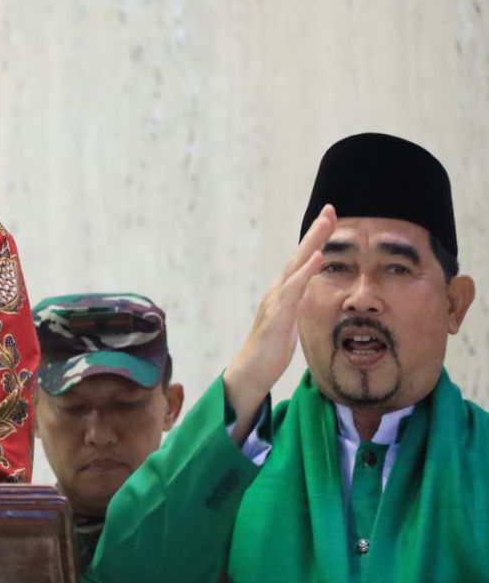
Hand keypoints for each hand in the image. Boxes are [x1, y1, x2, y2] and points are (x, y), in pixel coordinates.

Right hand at [221, 203, 335, 443]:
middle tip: (330, 209)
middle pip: (298, 256)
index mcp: (284, 293)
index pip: (302, 261)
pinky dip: (305, 272)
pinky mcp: (276, 316)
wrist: (251, 372)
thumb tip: (311, 291)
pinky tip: (316, 258)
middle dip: (315, 232)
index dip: (316, 240)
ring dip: (311, 243)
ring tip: (326, 224)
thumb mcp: (292, 323)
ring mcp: (275, 302)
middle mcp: (277, 291)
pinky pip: (292, 290)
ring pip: (294, 267)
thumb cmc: (271, 351)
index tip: (331, 219)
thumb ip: (299, 304)